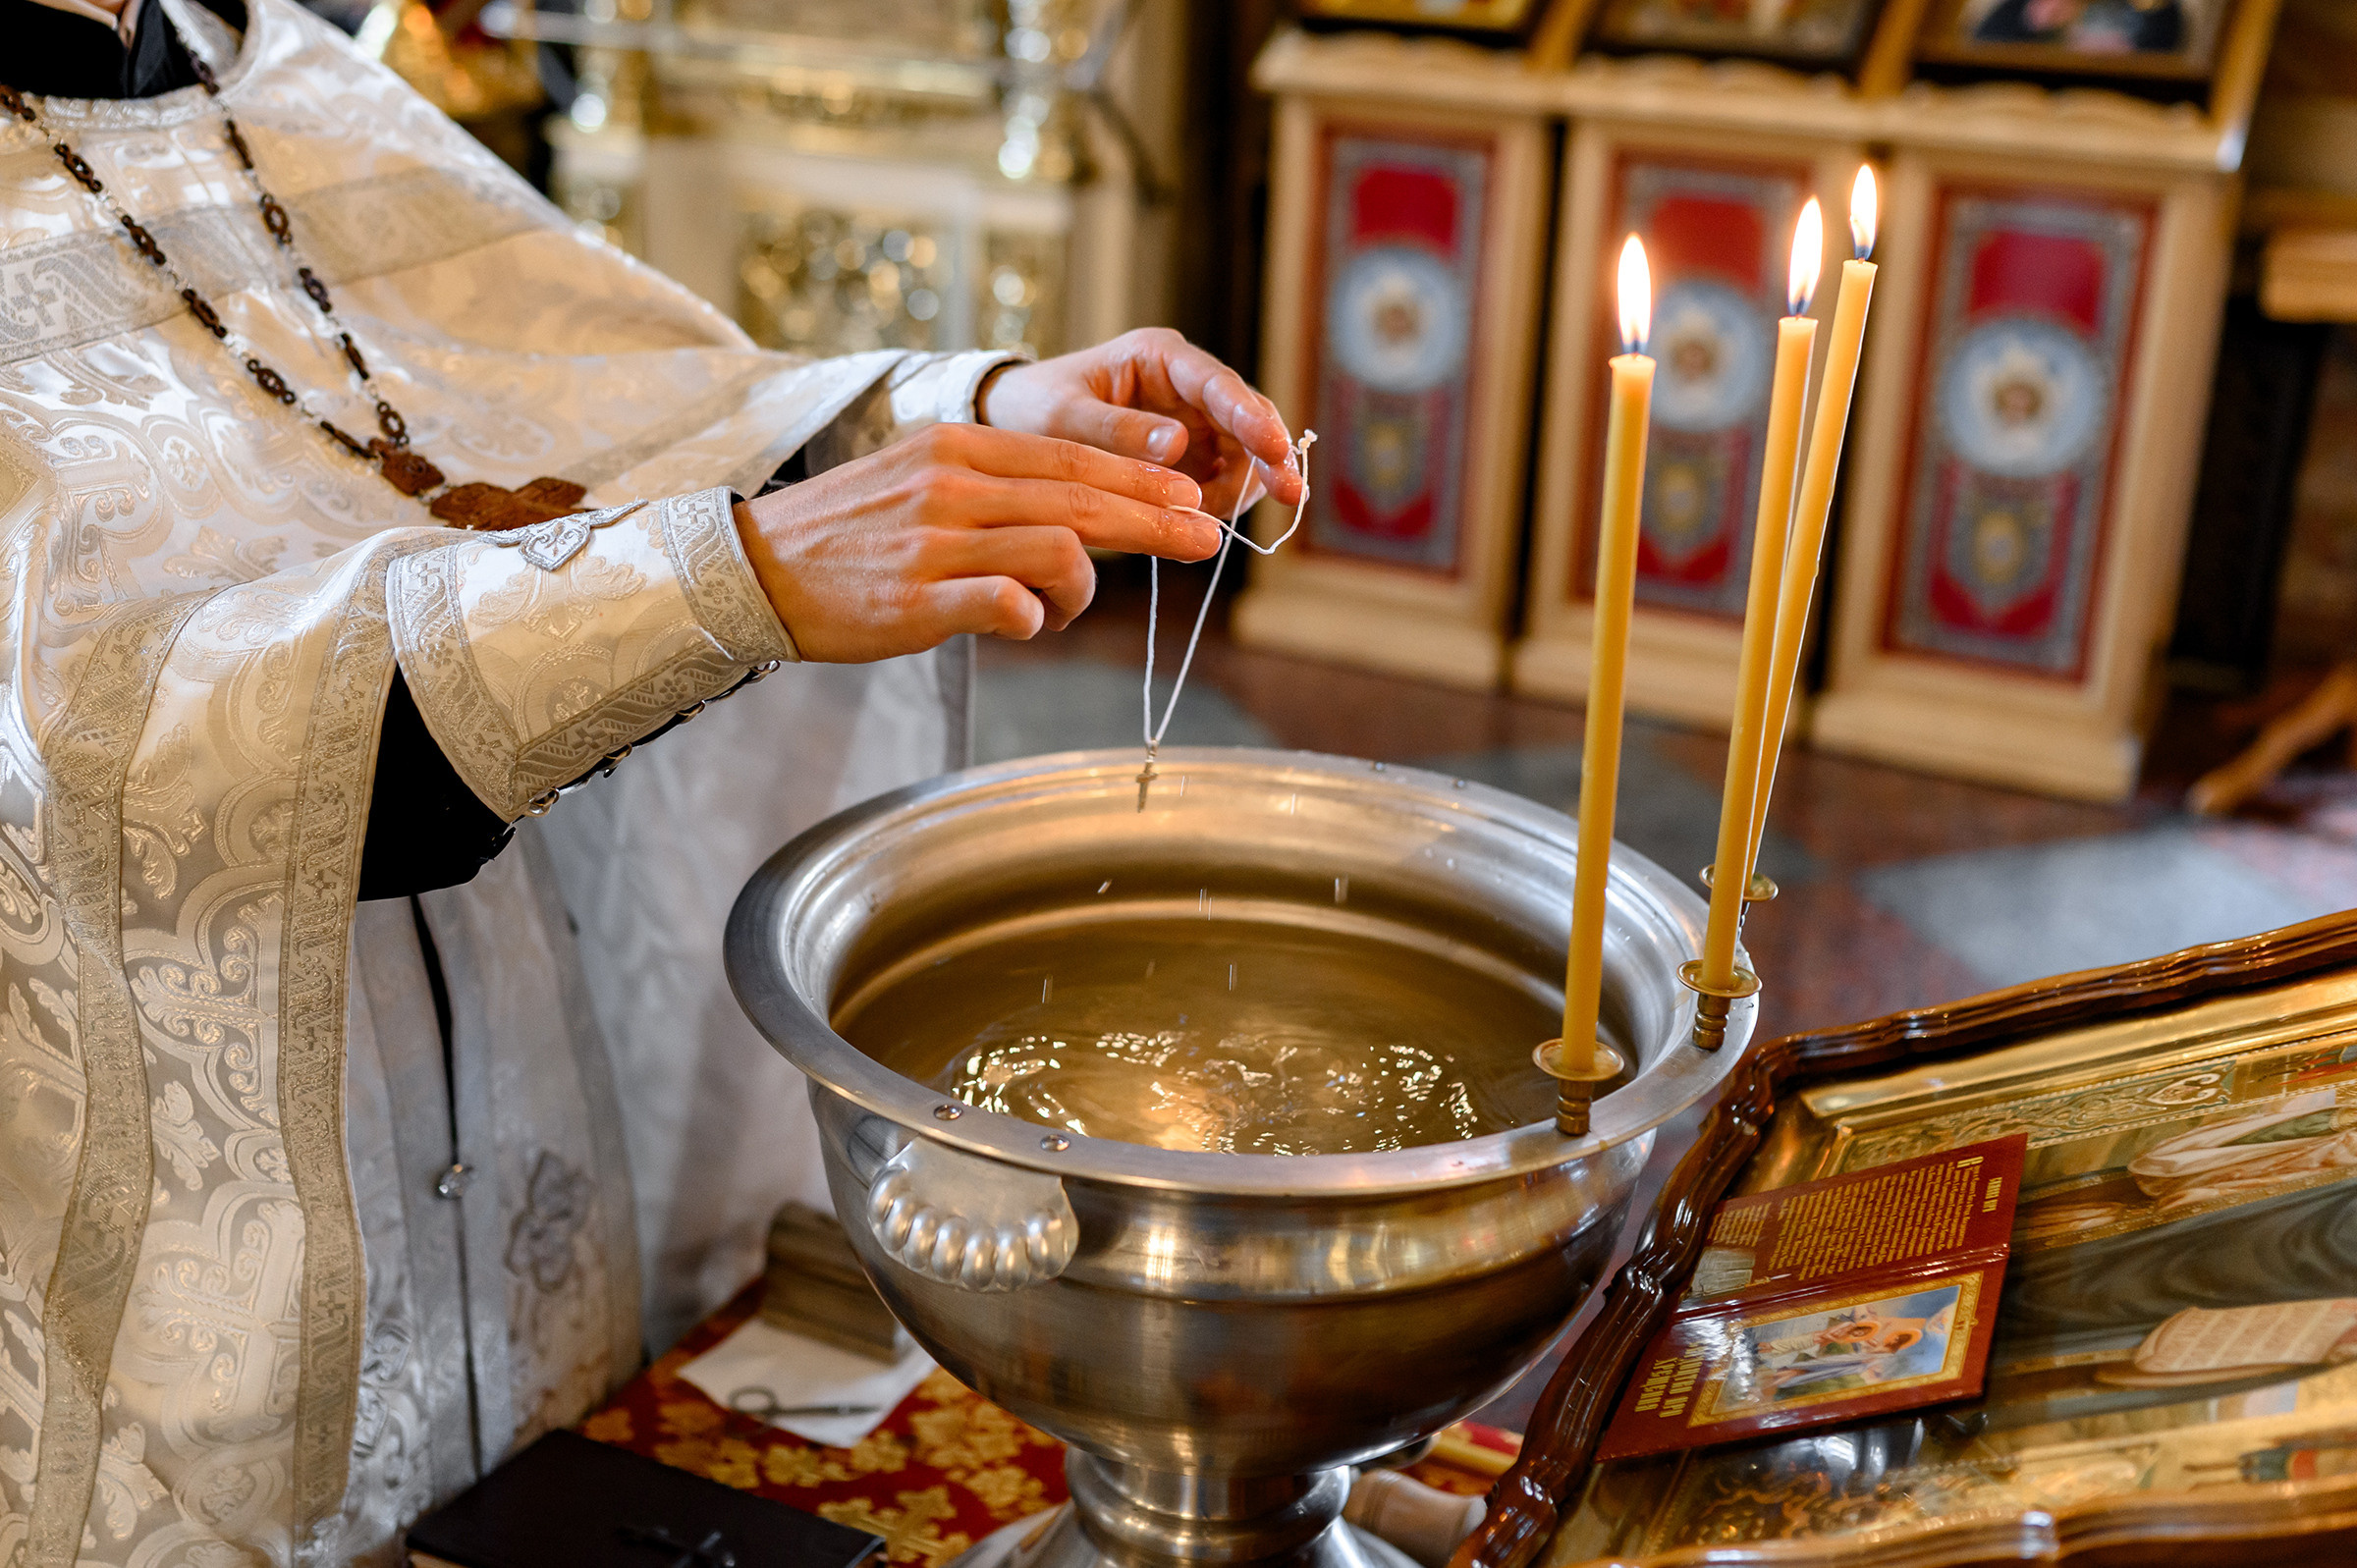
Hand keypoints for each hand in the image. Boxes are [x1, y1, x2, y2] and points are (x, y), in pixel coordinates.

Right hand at [733, 423, 1218, 662]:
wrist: (755, 568)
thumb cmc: (850, 536)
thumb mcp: (921, 479)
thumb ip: (995, 490)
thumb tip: (1076, 520)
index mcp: (958, 446)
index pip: (1071, 458)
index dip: (1140, 479)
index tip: (1189, 496)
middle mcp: (952, 483)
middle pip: (1082, 499)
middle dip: (1154, 520)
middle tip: (1203, 539)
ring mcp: (935, 541)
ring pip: (1057, 550)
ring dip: (1084, 588)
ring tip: (1067, 608)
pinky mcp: (918, 599)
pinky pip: (1005, 603)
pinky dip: (1034, 616)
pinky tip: (1028, 623)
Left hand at [978, 327, 1300, 517]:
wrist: (1015, 423)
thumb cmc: (1033, 409)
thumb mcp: (1062, 419)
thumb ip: (1116, 432)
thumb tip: (1178, 445)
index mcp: (1157, 357)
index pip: (1219, 384)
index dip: (1252, 417)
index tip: (1277, 451)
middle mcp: (1184, 384)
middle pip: (1248, 417)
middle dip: (1269, 456)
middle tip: (1290, 496)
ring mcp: (1192, 419)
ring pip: (1244, 453)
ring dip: (1241, 487)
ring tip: (1206, 517)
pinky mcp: (1191, 454)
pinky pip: (1223, 479)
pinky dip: (1219, 503)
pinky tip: (1198, 520)